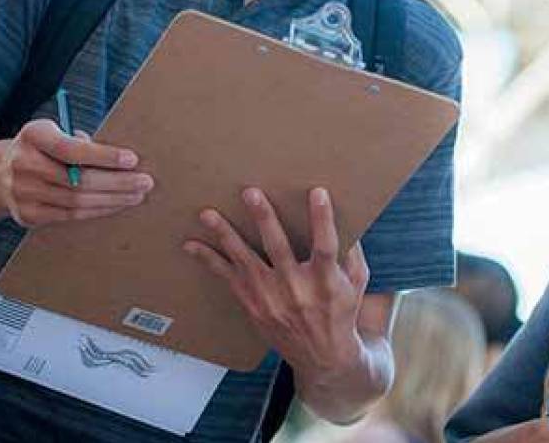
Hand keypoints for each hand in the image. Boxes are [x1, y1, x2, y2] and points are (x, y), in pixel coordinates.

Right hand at [0, 119, 151, 226]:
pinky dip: (97, 211)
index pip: (71, 149)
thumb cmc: (40, 149)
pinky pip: (69, 216)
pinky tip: (116, 205)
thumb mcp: (53, 132)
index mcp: (33, 136)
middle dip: (117, 183)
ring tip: (136, 195)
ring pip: (76, 202)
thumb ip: (80, 142)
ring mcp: (22, 193)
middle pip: (77, 180)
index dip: (103, 156)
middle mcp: (23, 164)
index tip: (132, 159)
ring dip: (112, 200)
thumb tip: (121, 158)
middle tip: (145, 182)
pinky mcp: (27, 215)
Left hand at [184, 187, 369, 374]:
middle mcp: (297, 291)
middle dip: (264, 220)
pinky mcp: (253, 306)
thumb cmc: (341, 312)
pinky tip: (191, 245)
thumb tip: (341, 214)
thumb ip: (351, 251)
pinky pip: (228, 279)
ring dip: (225, 236)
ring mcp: (271, 300)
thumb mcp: (357, 282)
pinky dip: (209, 261)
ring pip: (246, 262)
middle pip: (278, 250)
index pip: (326, 248)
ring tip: (208, 214)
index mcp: (327, 283)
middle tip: (250, 193)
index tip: (317, 192)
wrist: (323, 357)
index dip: (322, 221)